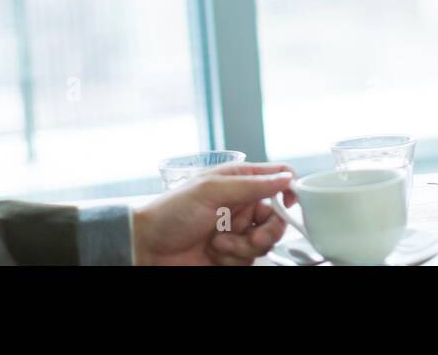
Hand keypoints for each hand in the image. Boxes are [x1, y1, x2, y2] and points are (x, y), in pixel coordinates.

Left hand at [131, 162, 297, 264]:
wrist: (147, 248)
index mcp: (238, 181)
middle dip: (268, 229)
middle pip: (277, 216)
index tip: (290, 202)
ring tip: (219, 243)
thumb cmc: (171, 212)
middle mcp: (241, 205)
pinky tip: (214, 252)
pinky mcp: (232, 255)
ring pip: (265, 241)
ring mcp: (237, 231)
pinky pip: (250, 259)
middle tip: (252, 235)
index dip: (289, 188)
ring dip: (245, 245)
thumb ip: (252, 184)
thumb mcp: (211, 190)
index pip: (276, 178)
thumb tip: (286, 177)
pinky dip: (234, 257)